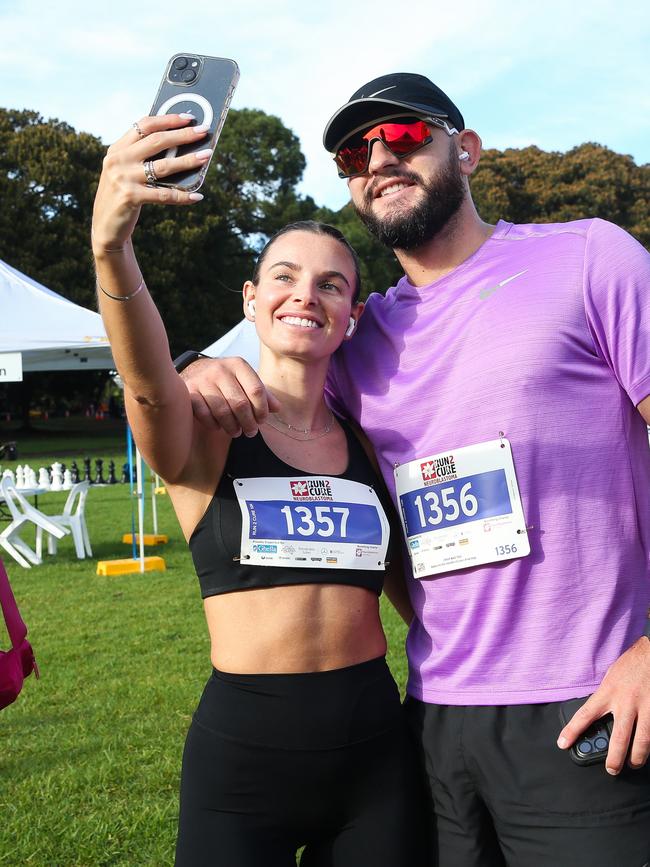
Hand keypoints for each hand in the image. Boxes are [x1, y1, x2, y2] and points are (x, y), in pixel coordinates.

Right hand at [91, 114, 209, 252]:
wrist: (105, 227)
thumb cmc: (122, 197)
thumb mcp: (126, 173)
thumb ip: (142, 158)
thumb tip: (178, 147)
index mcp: (117, 149)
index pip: (144, 125)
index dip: (168, 119)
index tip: (188, 117)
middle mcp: (118, 160)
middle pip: (157, 141)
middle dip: (183, 134)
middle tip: (204, 131)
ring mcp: (123, 177)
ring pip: (164, 166)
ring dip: (188, 160)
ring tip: (206, 156)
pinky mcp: (130, 197)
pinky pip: (164, 195)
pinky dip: (182, 196)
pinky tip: (197, 196)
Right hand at [180, 357, 280, 436]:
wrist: (195, 370)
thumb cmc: (227, 380)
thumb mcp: (245, 381)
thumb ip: (262, 393)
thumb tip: (277, 408)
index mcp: (238, 365)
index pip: (257, 391)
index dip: (261, 410)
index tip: (262, 421)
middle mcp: (220, 369)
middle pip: (240, 404)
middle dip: (248, 423)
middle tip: (251, 432)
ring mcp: (203, 380)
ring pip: (223, 411)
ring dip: (232, 427)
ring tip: (237, 432)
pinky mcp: (189, 391)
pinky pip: (204, 414)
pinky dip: (214, 424)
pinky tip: (219, 427)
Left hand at [557, 636, 649, 773]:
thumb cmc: (630, 665)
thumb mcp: (610, 677)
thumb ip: (606, 697)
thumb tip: (599, 716)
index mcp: (608, 692)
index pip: (585, 715)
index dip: (572, 731)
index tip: (562, 743)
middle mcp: (625, 702)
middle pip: (617, 737)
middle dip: (614, 758)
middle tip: (611, 769)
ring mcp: (645, 707)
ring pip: (642, 741)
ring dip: (637, 757)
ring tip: (633, 764)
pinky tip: (647, 749)